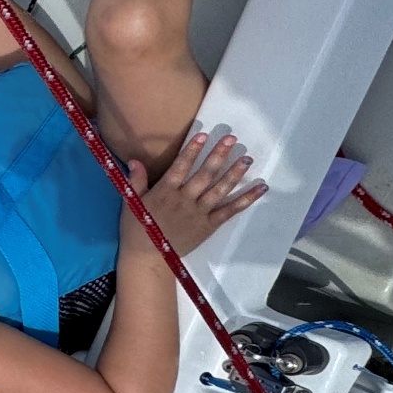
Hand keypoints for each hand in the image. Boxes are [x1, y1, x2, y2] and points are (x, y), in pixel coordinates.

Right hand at [124, 131, 264, 257]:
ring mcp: (199, 213)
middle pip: (204, 174)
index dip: (191, 151)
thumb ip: (136, 181)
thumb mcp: (131, 203)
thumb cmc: (137, 229)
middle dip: (218, 155)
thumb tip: (134, 160)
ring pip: (219, 190)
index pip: (180, 167)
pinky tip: (260, 188)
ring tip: (247, 158)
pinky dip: (246, 199)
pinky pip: (230, 211)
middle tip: (231, 139)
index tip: (203, 134)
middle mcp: (185, 200)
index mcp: (165, 192)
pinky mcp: (209, 225)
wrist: (147, 258)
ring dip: (234, 173)